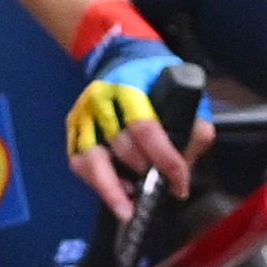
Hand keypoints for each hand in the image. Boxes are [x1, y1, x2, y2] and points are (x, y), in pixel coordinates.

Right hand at [60, 33, 202, 211]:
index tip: (179, 184)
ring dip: (112, 189)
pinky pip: (79, 164)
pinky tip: (118, 191)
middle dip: (142, 174)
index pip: (146, 129)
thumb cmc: (155, 78)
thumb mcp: (182, 91)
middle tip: (159, 192)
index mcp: (131, 87)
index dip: (165, 160)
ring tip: (129, 209)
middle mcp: (101, 100)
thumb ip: (193, 124)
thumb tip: (188, 162)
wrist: (119, 57)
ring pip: (92, 160)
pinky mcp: (72, 129)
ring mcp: (82, 115)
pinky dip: (97, 183)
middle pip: (120, 147)